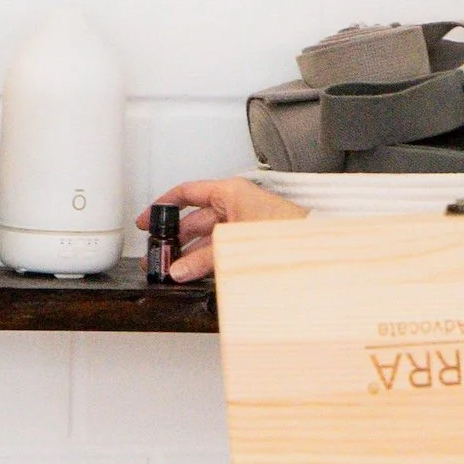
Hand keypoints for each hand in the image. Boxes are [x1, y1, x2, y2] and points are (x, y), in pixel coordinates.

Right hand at [138, 176, 305, 280]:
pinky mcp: (250, 239)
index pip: (186, 193)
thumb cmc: (285, 229)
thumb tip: (180, 269)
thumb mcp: (232, 241)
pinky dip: (207, 259)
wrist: (315, 245)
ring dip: (190, 253)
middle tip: (158, 255)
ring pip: (207, 237)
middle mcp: (235, 204)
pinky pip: (221, 247)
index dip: (163, 206)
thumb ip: (204, 258)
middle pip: (194, 220)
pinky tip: (197, 272)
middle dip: (175, 239)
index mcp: (229, 192)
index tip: (147, 220)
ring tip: (173, 269)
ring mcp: (242, 222)